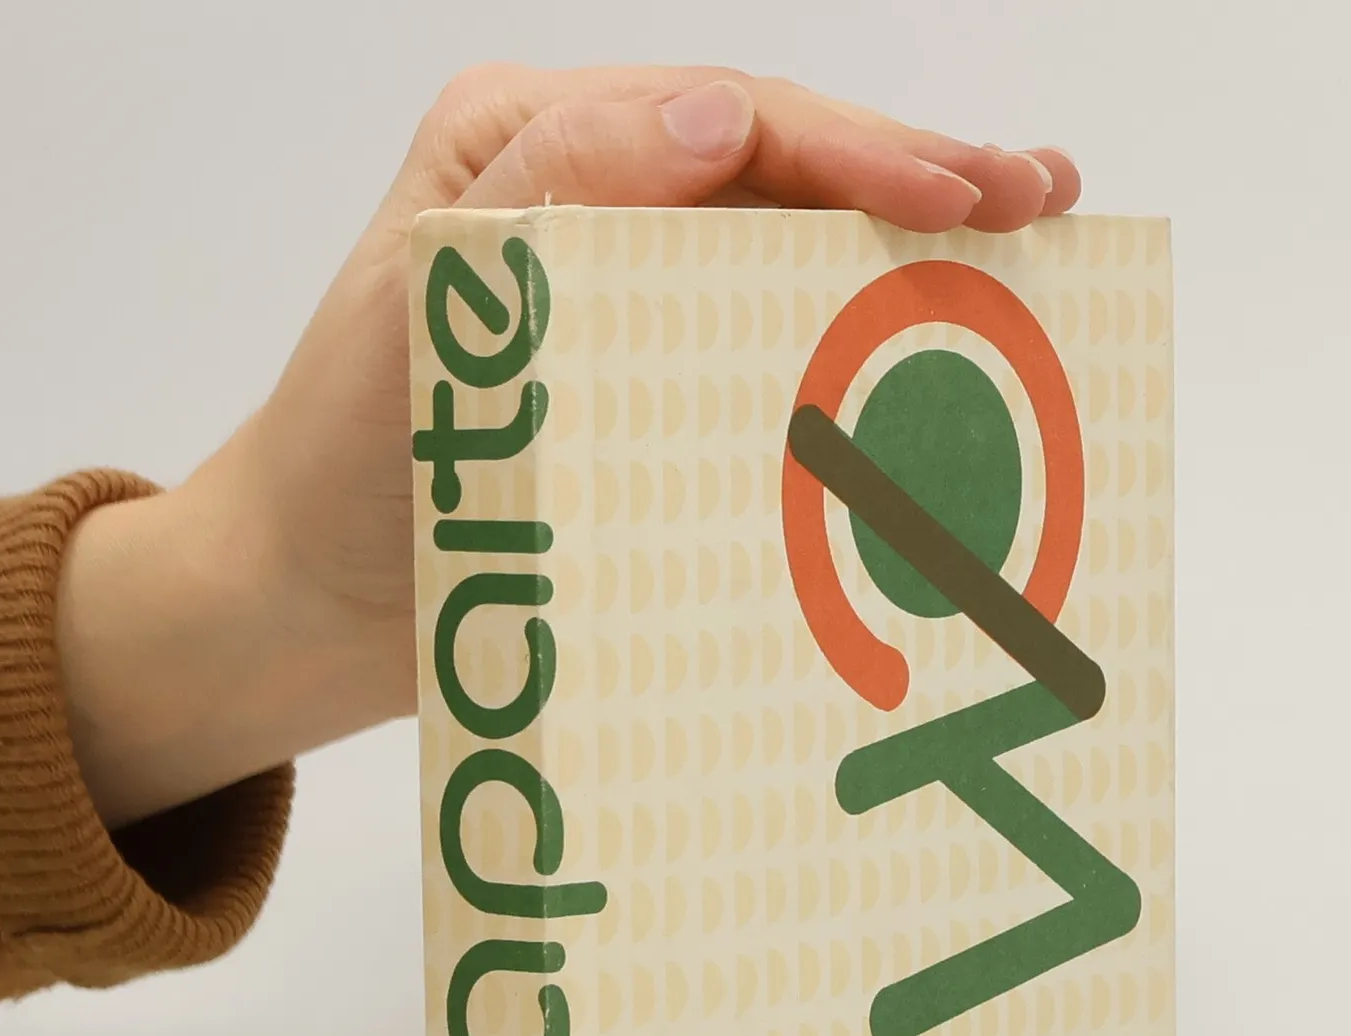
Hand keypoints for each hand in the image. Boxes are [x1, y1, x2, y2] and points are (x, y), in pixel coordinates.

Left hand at [54, 66, 1081, 826]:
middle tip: (1041, 195)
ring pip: (792, 251)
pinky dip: (854, 342)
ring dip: (907, 252)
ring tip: (1027, 244)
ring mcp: (629, 295)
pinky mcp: (650, 387)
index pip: (730, 122)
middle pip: (784, 170)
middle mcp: (595, 201)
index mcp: (534, 144)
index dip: (857, 151)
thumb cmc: (343, 458)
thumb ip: (559, 192)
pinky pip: (766, 347)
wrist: (309, 605)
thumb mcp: (424, 302)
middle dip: (918, 179)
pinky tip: (937, 346)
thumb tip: (724, 116)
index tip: (960, 193)